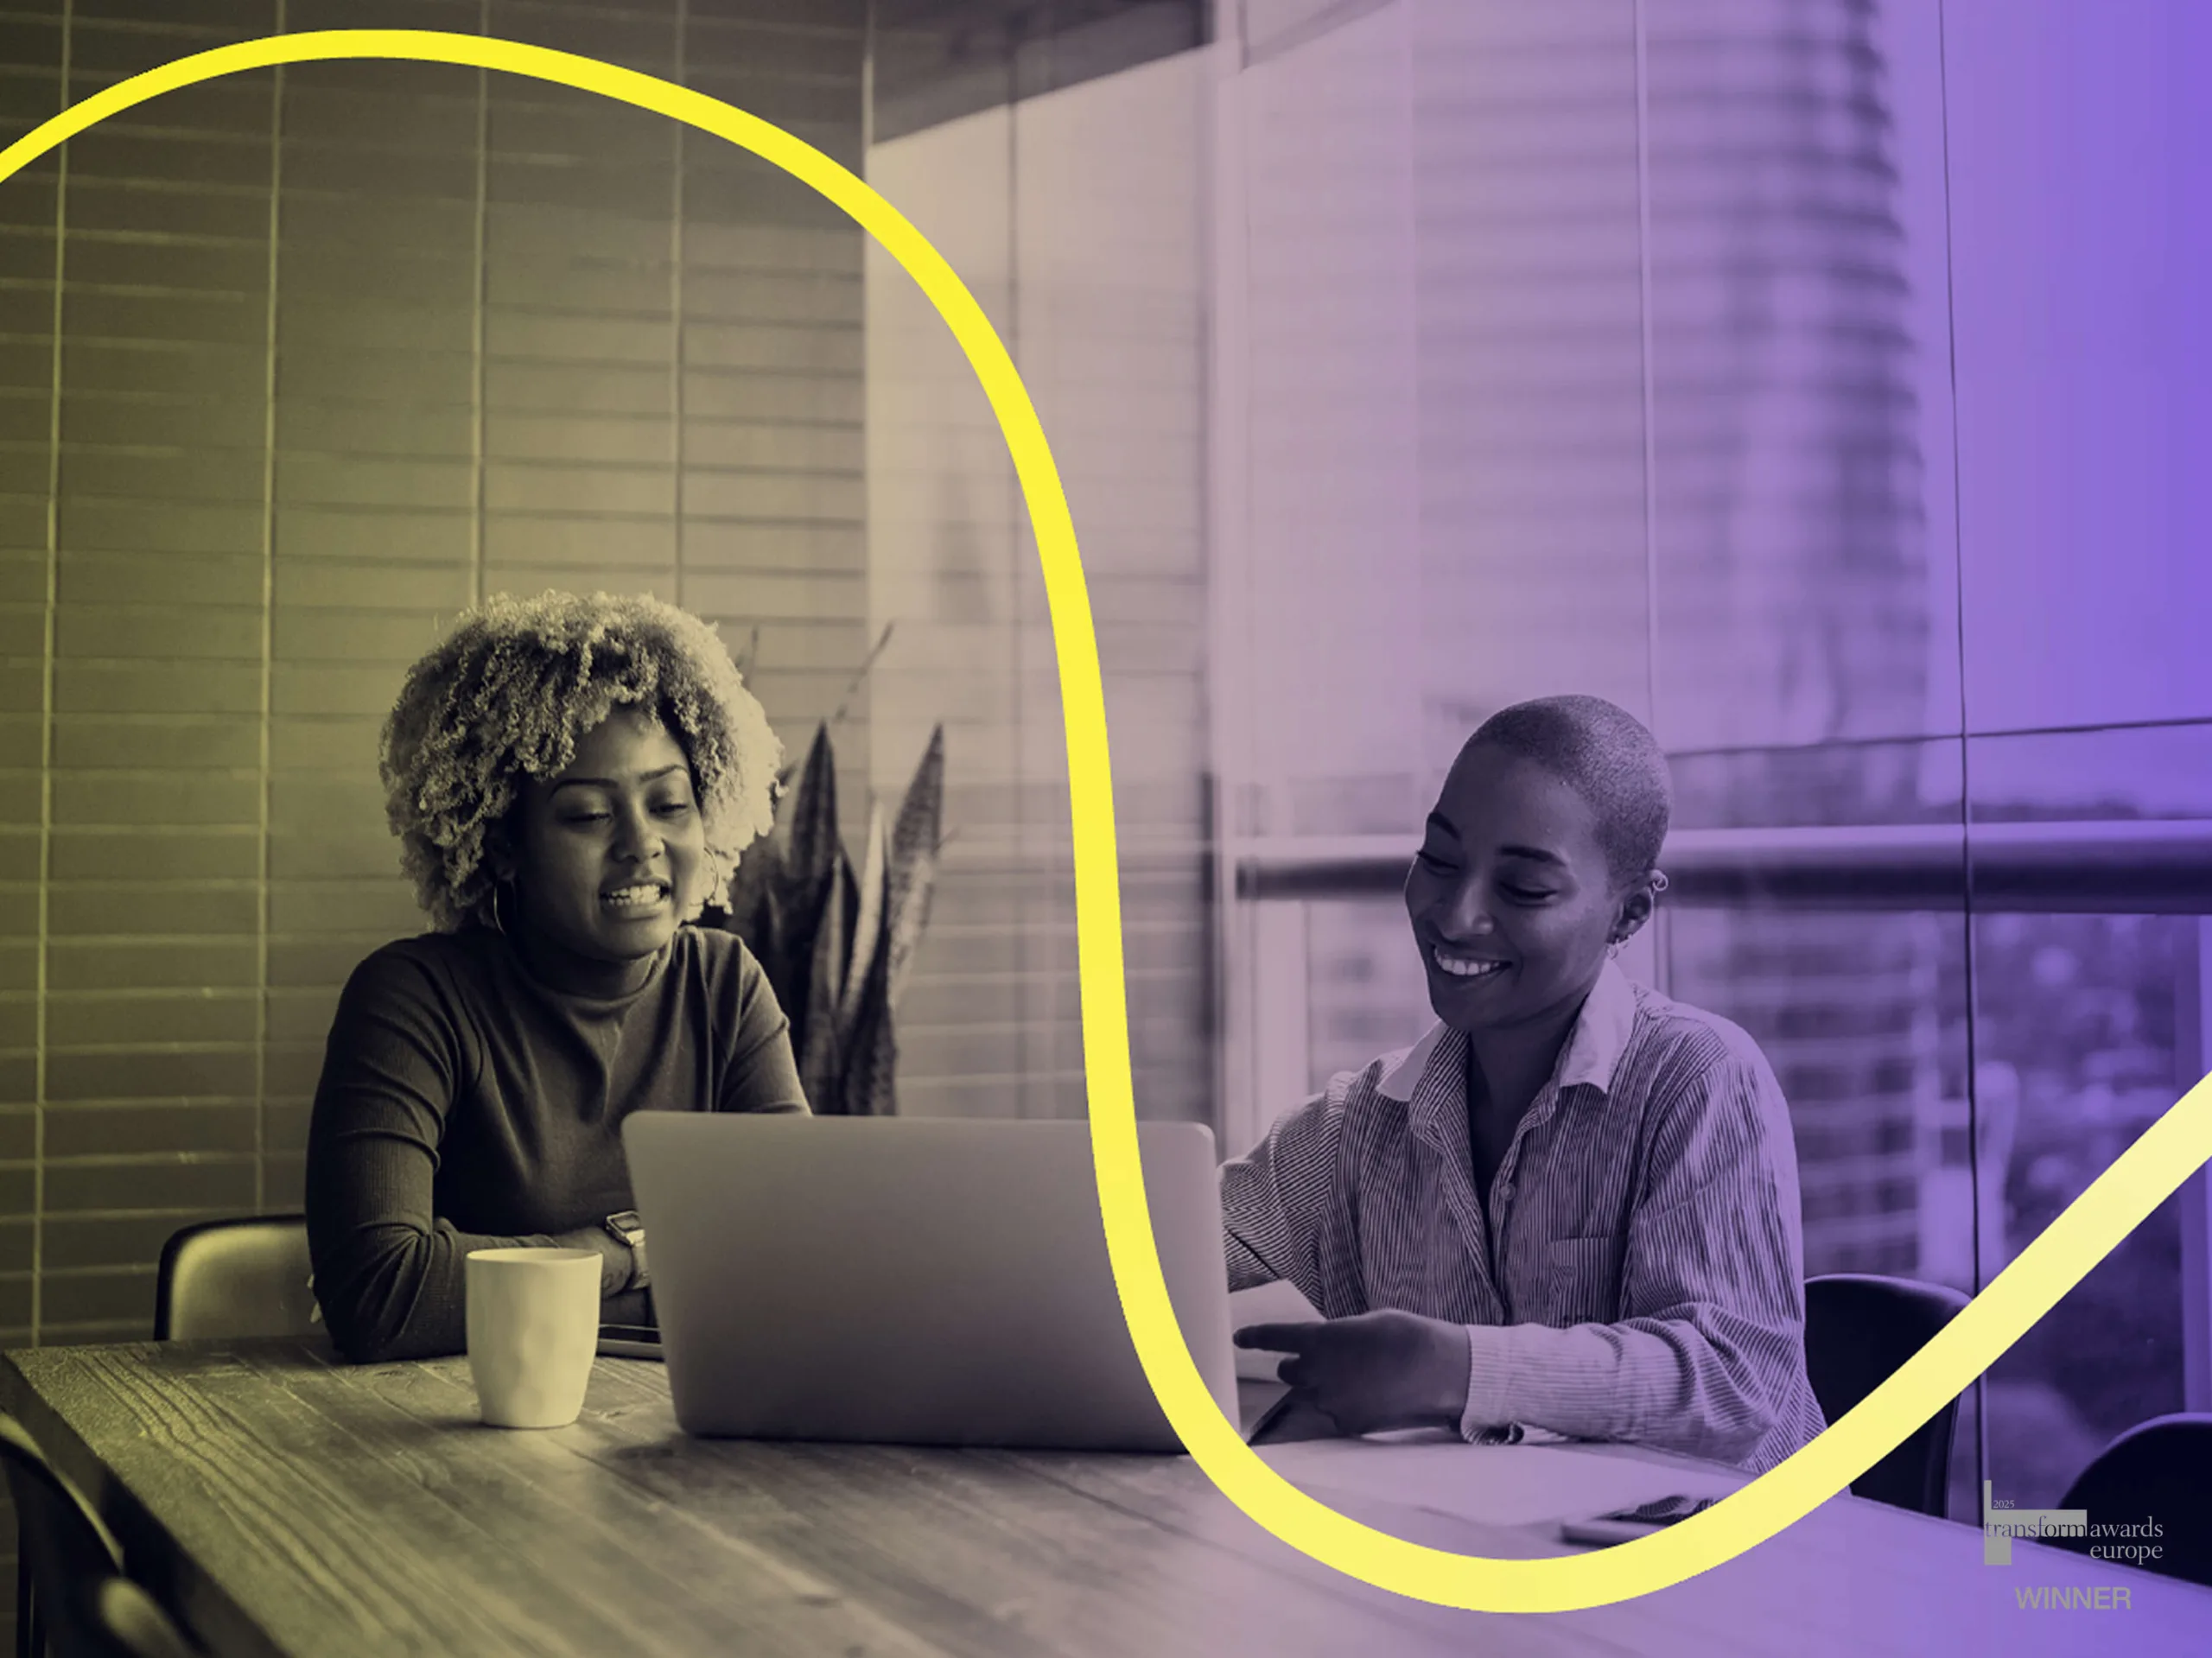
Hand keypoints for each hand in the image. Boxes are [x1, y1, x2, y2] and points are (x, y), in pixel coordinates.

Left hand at [1234, 1310, 1469, 1436]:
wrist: (1440, 1371)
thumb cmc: (1407, 1336)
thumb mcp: (1365, 1324)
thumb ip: (1336, 1337)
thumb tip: (1327, 1348)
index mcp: (1321, 1340)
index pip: (1275, 1338)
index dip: (1254, 1337)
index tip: (1239, 1337)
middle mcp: (1318, 1373)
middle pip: (1288, 1372)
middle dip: (1299, 1366)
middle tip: (1324, 1362)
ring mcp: (1331, 1403)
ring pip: (1309, 1396)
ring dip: (1321, 1388)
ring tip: (1357, 1379)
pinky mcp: (1347, 1425)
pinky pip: (1332, 1415)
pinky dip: (1342, 1406)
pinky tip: (1370, 1396)